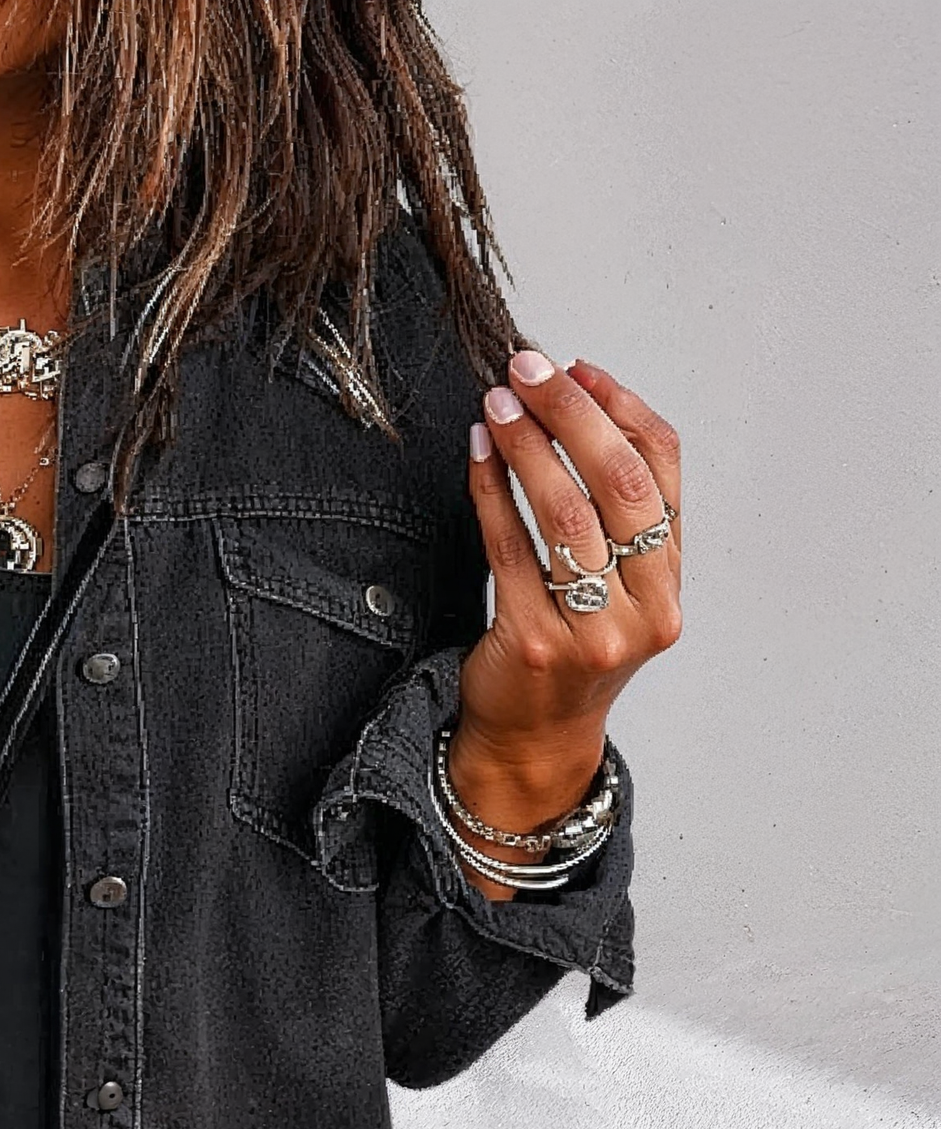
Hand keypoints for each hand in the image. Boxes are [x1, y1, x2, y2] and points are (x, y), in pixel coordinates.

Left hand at [453, 351, 682, 887]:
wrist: (533, 740)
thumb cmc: (568, 649)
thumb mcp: (613, 589)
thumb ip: (614, 519)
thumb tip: (575, 405)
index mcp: (670, 584)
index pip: (663, 471)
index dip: (621, 409)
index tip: (578, 369)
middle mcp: (644, 609)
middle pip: (619, 484)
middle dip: (572, 414)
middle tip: (529, 369)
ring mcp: (592, 631)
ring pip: (566, 514)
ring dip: (529, 445)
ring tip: (498, 402)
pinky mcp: (534, 642)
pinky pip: (509, 549)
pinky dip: (491, 490)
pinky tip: (477, 453)